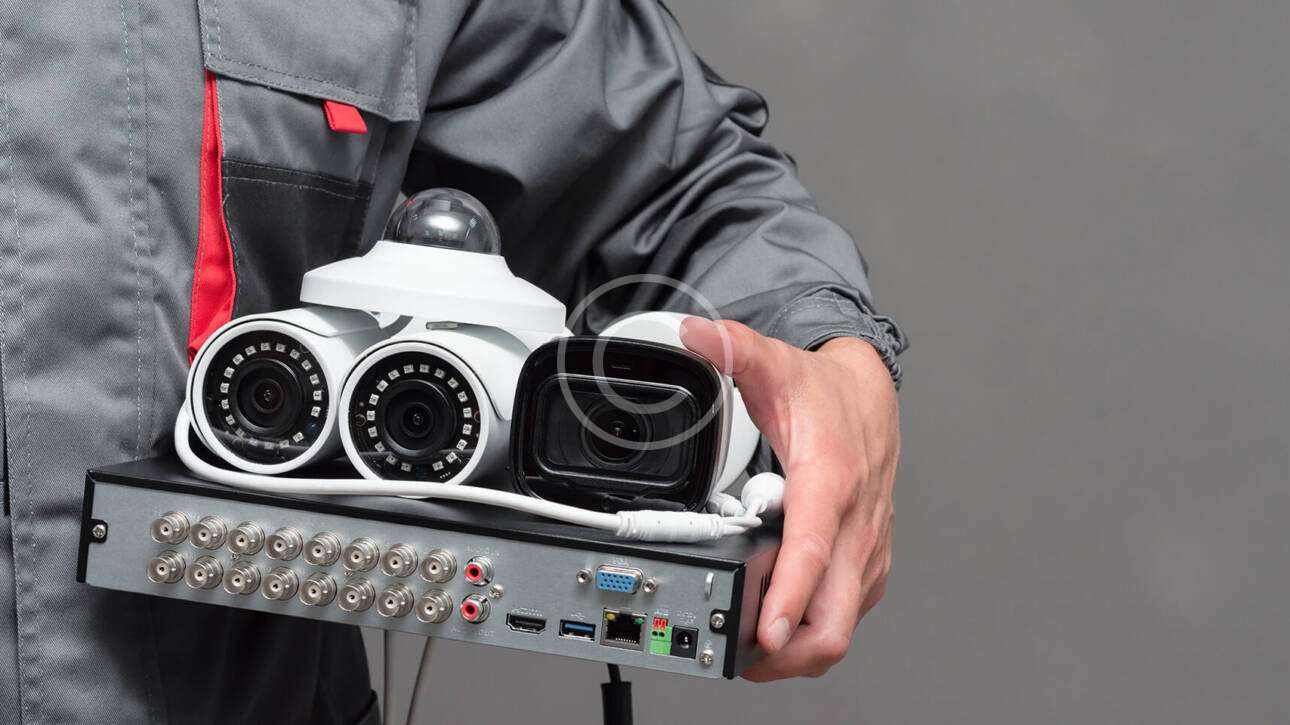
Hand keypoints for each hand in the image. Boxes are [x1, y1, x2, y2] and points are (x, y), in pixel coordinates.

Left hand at [680, 317, 898, 680]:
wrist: (871, 397)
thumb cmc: (825, 394)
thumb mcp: (774, 365)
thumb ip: (732, 348)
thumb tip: (694, 334)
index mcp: (830, 481)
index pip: (814, 548)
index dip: (791, 594)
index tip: (767, 631)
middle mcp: (855, 524)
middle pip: (834, 616)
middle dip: (788, 650)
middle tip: (739, 657)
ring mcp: (866, 549)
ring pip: (843, 624)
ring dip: (800, 647)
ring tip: (750, 649)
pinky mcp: (868, 562)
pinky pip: (848, 612)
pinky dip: (815, 629)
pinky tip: (780, 624)